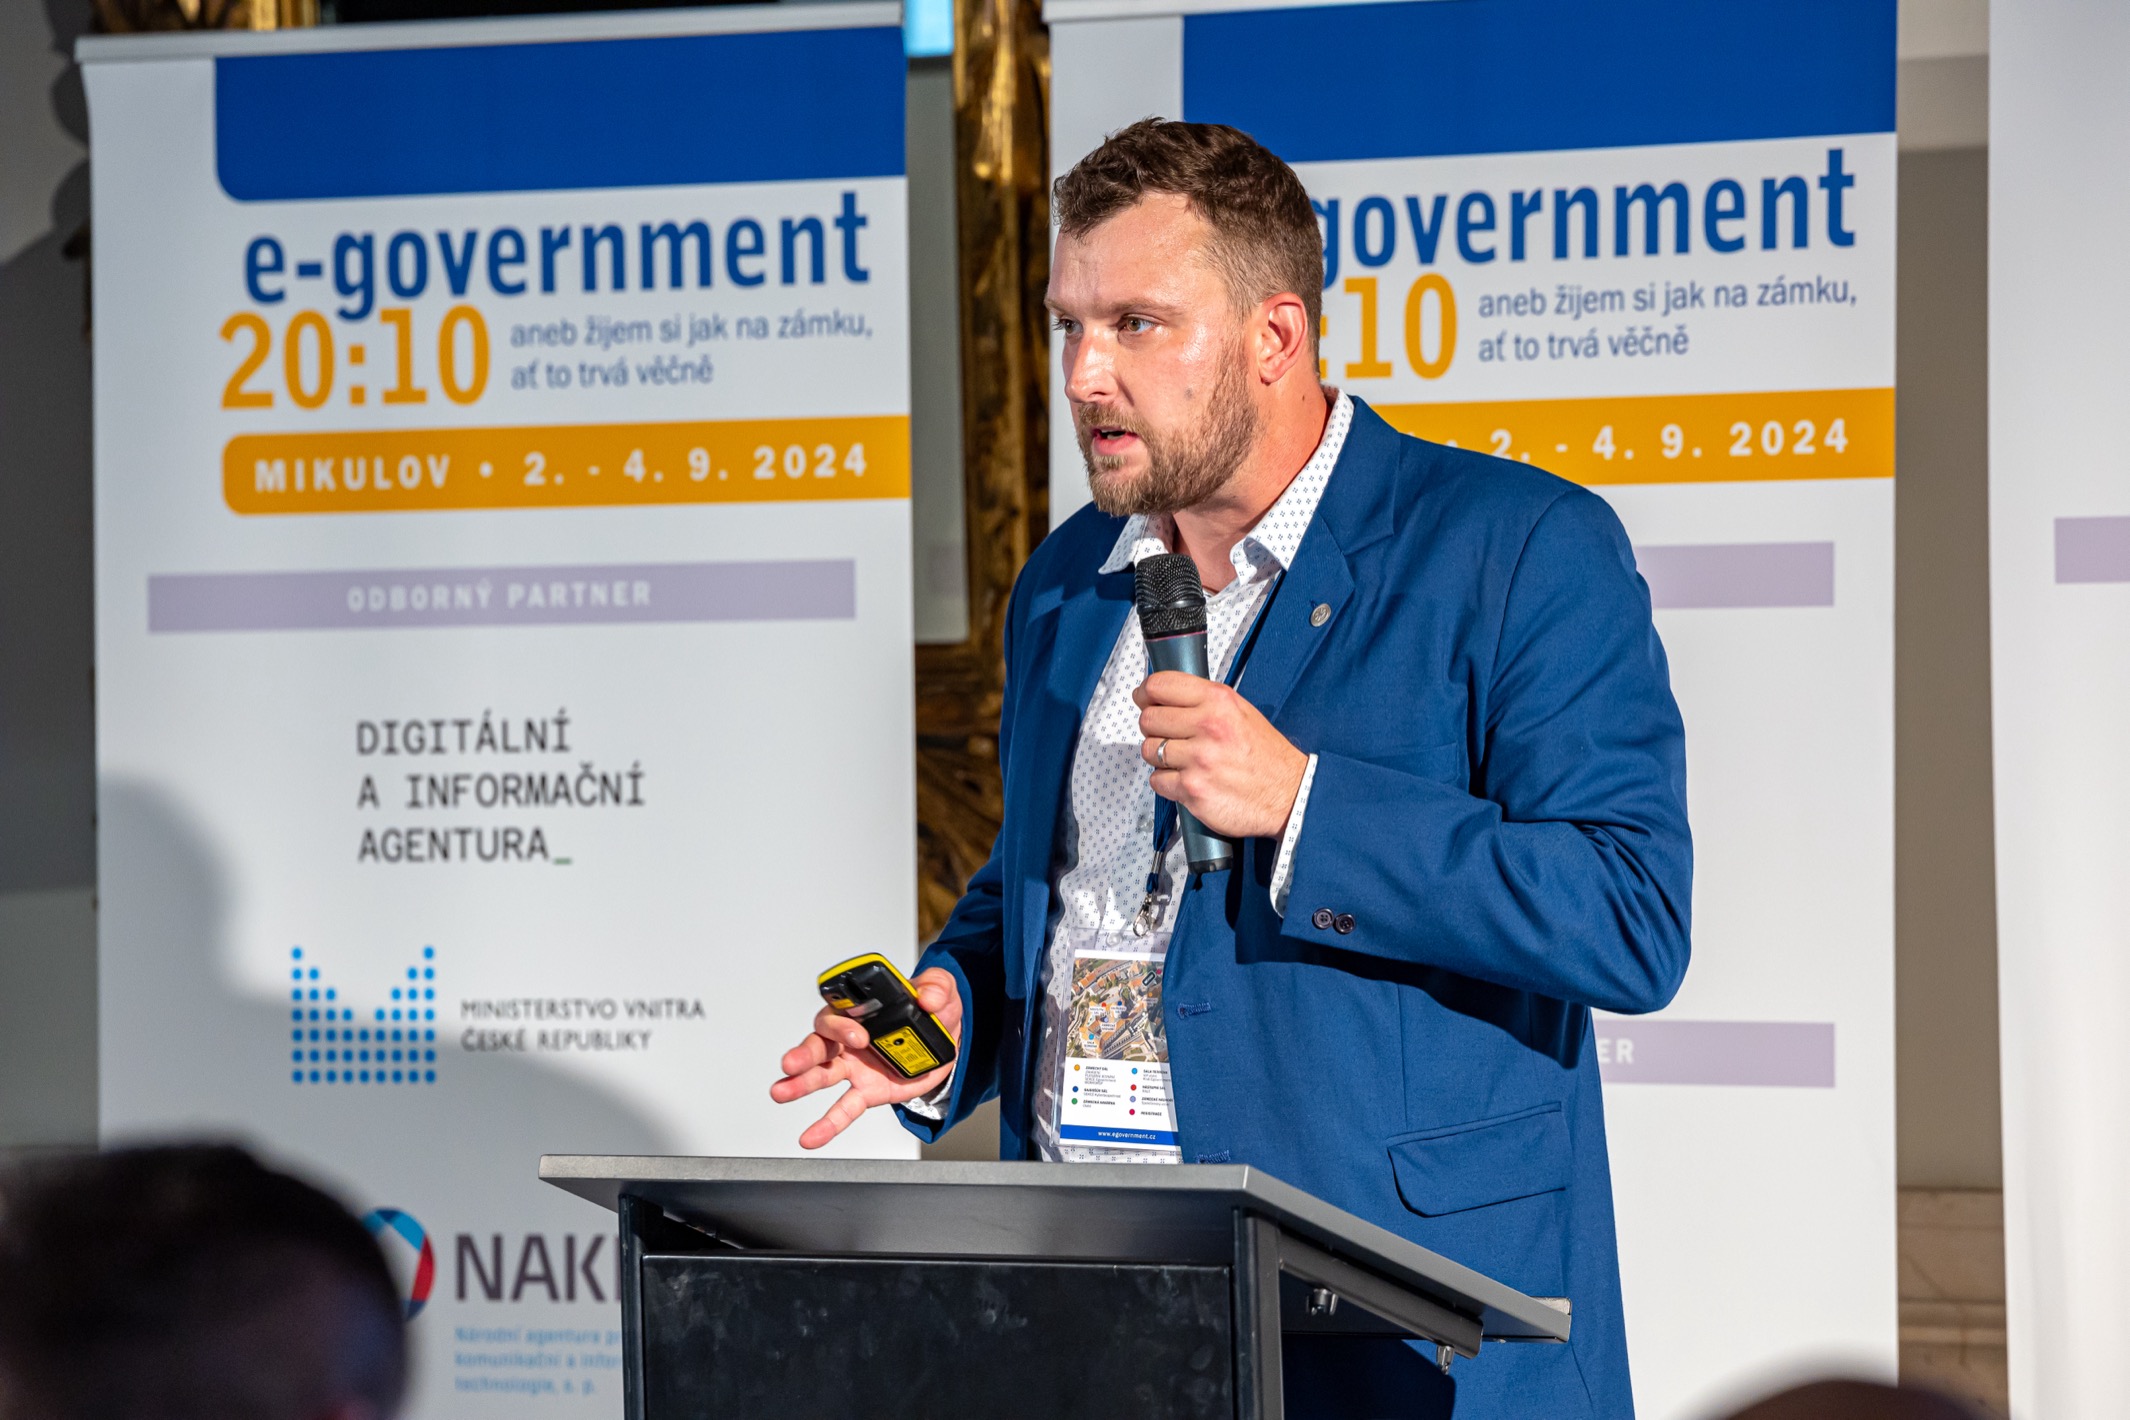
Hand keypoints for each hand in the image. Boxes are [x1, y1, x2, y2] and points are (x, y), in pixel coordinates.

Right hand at [770, 968, 960, 1149]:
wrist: (948, 1041)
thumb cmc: (935, 1011)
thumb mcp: (940, 990)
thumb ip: (936, 988)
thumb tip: (928, 997)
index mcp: (862, 1011)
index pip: (841, 1012)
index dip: (843, 1023)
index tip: (858, 1035)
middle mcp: (850, 1039)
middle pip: (821, 1043)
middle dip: (805, 1053)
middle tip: (791, 1064)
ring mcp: (855, 1067)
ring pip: (823, 1075)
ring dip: (801, 1084)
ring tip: (781, 1093)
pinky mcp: (866, 1091)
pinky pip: (844, 1109)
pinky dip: (827, 1125)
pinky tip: (811, 1137)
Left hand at [1135, 671, 1308, 838]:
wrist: (1289, 795)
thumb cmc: (1267, 756)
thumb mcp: (1241, 711)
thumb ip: (1203, 700)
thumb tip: (1164, 695)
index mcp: (1218, 702)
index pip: (1160, 685)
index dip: (1146, 693)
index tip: (1144, 698)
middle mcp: (1208, 727)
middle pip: (1148, 719)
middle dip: (1154, 728)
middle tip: (1168, 734)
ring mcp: (1199, 760)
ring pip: (1149, 750)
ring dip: (1160, 757)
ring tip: (1182, 759)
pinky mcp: (1193, 790)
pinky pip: (1157, 781)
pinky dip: (1167, 782)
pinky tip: (1187, 779)